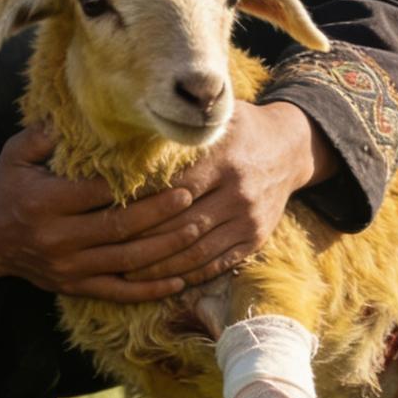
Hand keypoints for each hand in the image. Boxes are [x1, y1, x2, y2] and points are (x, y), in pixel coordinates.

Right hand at [0, 124, 200, 301]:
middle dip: (159, 214)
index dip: (132, 183)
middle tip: (190, 196)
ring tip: (196, 230)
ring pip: (126, 261)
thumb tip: (73, 113)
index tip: (164, 170)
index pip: (96, 193)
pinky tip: (180, 281)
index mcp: (44, 203)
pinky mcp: (75, 287)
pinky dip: (150, 290)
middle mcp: (58, 239)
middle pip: (118, 227)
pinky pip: (118, 292)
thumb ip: (42, 136)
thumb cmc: (9, 187)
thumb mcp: (14, 155)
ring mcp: (68, 267)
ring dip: (165, 248)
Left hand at [125, 100, 335, 285]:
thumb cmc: (241, 130)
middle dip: (141, 241)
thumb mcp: (218, 118)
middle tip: (108, 250)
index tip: (109, 214)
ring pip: (196, 252)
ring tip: (127, 272)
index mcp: (224, 161)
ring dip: (159, 267)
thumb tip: (136, 128)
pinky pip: (217, 264)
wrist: (289, 149)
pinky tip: (162, 279)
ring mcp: (248, 220)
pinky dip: (188, 275)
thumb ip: (184, 126)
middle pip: (179, 225)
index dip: (139, 204)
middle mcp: (238, 193)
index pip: (173, 190)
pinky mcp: (255, 239)